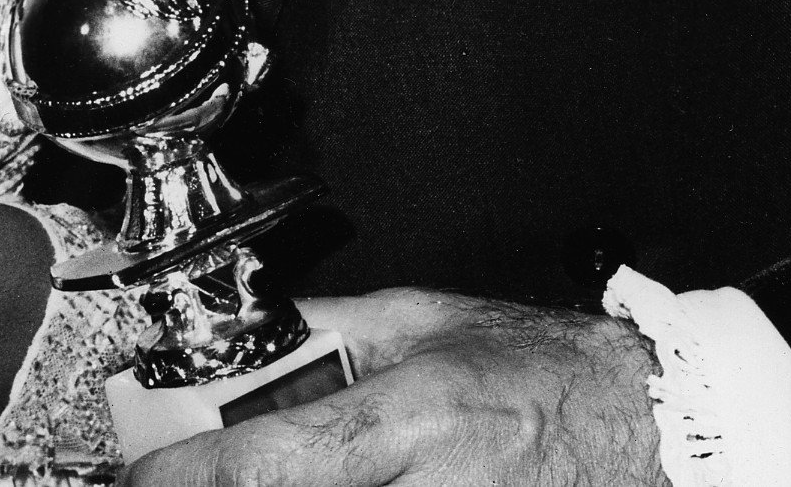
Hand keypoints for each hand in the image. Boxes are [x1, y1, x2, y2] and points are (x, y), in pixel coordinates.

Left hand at [126, 289, 665, 486]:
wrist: (652, 434)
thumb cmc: (549, 374)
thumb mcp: (421, 321)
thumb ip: (323, 334)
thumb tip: (236, 339)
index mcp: (412, 418)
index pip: (269, 465)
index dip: (186, 478)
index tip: (138, 478)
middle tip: (184, 474)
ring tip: (262, 466)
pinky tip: (329, 478)